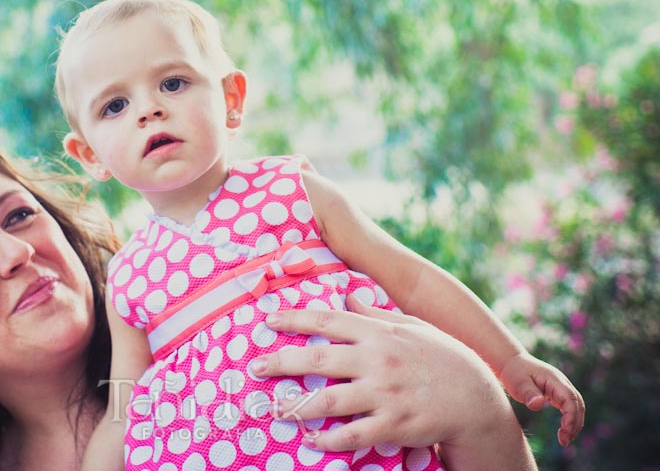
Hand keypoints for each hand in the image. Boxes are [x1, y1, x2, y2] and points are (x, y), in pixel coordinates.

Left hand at [251, 296, 535, 470]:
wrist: (476, 398)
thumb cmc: (442, 357)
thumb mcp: (412, 325)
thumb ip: (375, 312)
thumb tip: (346, 293)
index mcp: (379, 332)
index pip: (328, 320)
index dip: (294, 318)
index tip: (267, 320)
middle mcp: (377, 360)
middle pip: (318, 358)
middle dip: (281, 361)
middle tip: (254, 366)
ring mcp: (384, 393)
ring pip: (328, 399)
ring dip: (296, 405)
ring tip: (274, 407)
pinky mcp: (392, 425)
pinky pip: (352, 434)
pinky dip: (328, 438)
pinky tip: (311, 438)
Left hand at [499, 351, 584, 445]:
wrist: (511, 362)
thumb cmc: (514, 372)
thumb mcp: (518, 382)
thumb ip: (528, 393)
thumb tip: (539, 404)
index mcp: (555, 379)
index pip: (570, 398)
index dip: (571, 416)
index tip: (565, 430)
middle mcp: (561, 383)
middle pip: (577, 405)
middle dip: (575, 424)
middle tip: (564, 441)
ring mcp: (560, 388)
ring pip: (576, 407)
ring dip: (574, 424)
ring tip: (564, 440)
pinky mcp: (557, 393)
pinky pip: (569, 408)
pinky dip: (569, 420)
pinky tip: (563, 432)